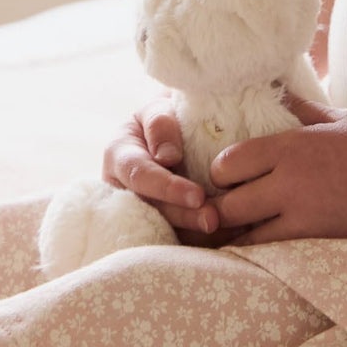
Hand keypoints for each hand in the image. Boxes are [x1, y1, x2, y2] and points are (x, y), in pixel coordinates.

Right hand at [101, 90, 219, 238]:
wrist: (177, 126)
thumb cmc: (169, 113)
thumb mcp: (160, 108)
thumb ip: (160, 125)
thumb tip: (167, 158)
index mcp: (120, 156)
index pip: (139, 175)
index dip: (166, 188)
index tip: (197, 196)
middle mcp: (123, 188)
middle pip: (151, 209)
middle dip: (183, 216)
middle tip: (213, 220)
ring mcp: (138, 209)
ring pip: (162, 228)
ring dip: (193, 232)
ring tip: (224, 229)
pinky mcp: (157, 223)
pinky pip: (174, 236)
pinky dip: (199, 239)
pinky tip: (226, 235)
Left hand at [207, 98, 346, 242]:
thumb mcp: (335, 118)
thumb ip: (298, 108)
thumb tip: (274, 90)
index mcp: (291, 145)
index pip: (226, 162)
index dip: (220, 171)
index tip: (231, 174)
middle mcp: (288, 179)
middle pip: (225, 201)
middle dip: (220, 204)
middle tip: (228, 203)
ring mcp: (300, 213)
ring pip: (241, 231)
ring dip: (235, 229)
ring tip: (238, 226)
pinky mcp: (313, 238)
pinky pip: (266, 249)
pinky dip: (255, 247)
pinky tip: (256, 243)